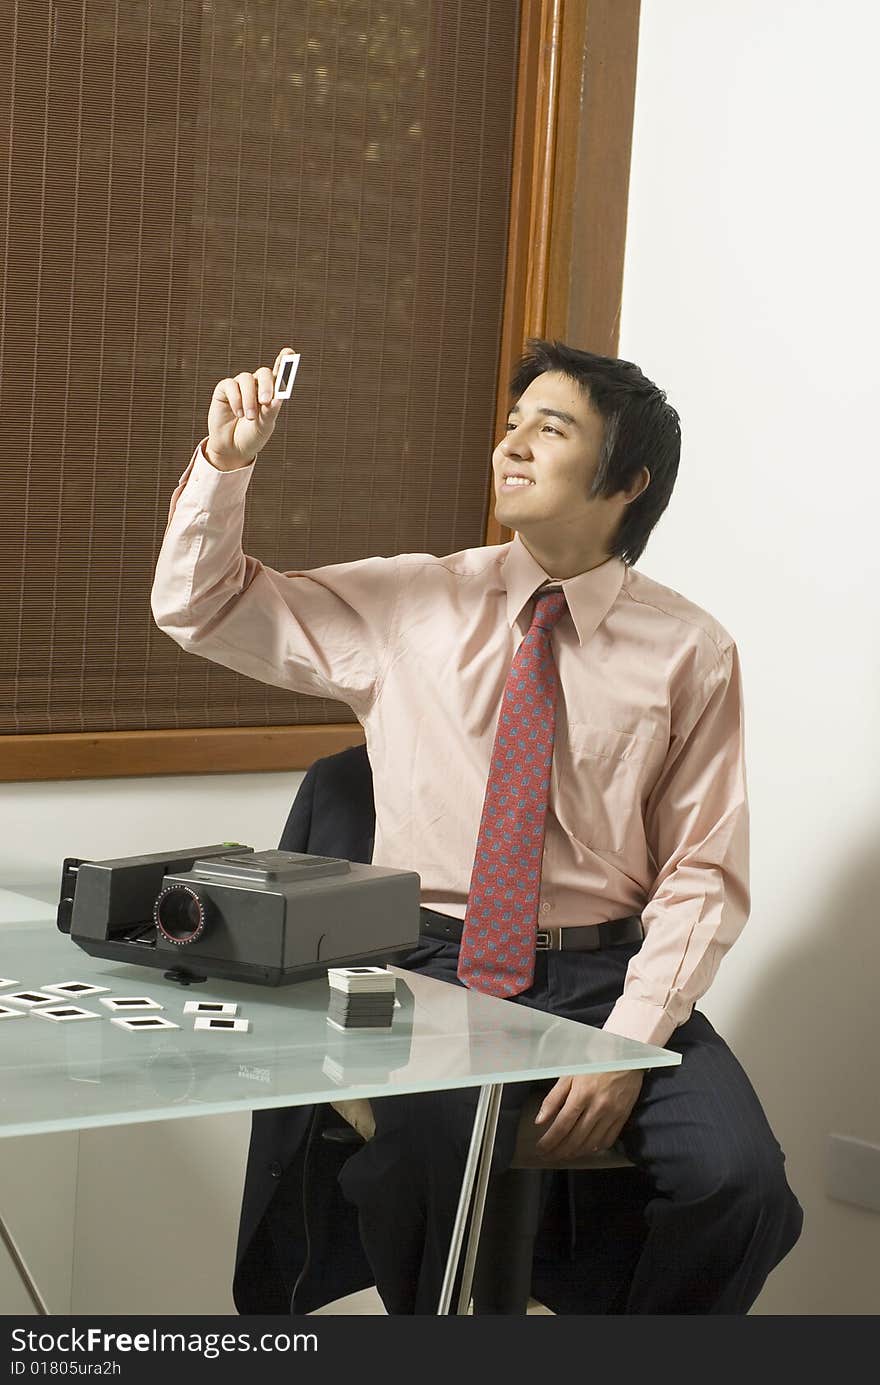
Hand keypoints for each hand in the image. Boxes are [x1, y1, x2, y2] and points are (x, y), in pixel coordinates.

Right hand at [205, 346, 295, 470]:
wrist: (232, 449)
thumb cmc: (252, 436)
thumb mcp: (265, 426)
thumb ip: (271, 411)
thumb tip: (279, 397)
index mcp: (271, 392)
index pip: (279, 373)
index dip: (284, 361)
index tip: (289, 353)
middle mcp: (256, 385)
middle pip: (263, 373)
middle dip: (266, 385)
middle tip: (266, 401)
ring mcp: (240, 386)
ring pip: (246, 378)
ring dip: (249, 399)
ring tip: (249, 417)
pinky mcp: (224, 390)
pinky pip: (231, 385)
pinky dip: (236, 400)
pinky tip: (238, 414)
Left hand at [533, 1069, 642, 1159]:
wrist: (626, 1056)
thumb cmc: (594, 1061)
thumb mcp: (569, 1074)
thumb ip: (553, 1098)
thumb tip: (540, 1120)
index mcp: (581, 1094)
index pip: (562, 1126)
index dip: (550, 1141)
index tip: (541, 1149)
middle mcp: (597, 1107)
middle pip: (575, 1139)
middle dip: (559, 1151)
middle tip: (549, 1156)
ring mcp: (612, 1114)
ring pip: (591, 1143)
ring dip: (575, 1153)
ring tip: (564, 1154)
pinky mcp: (623, 1117)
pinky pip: (608, 1139)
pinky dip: (596, 1148)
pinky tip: (586, 1148)